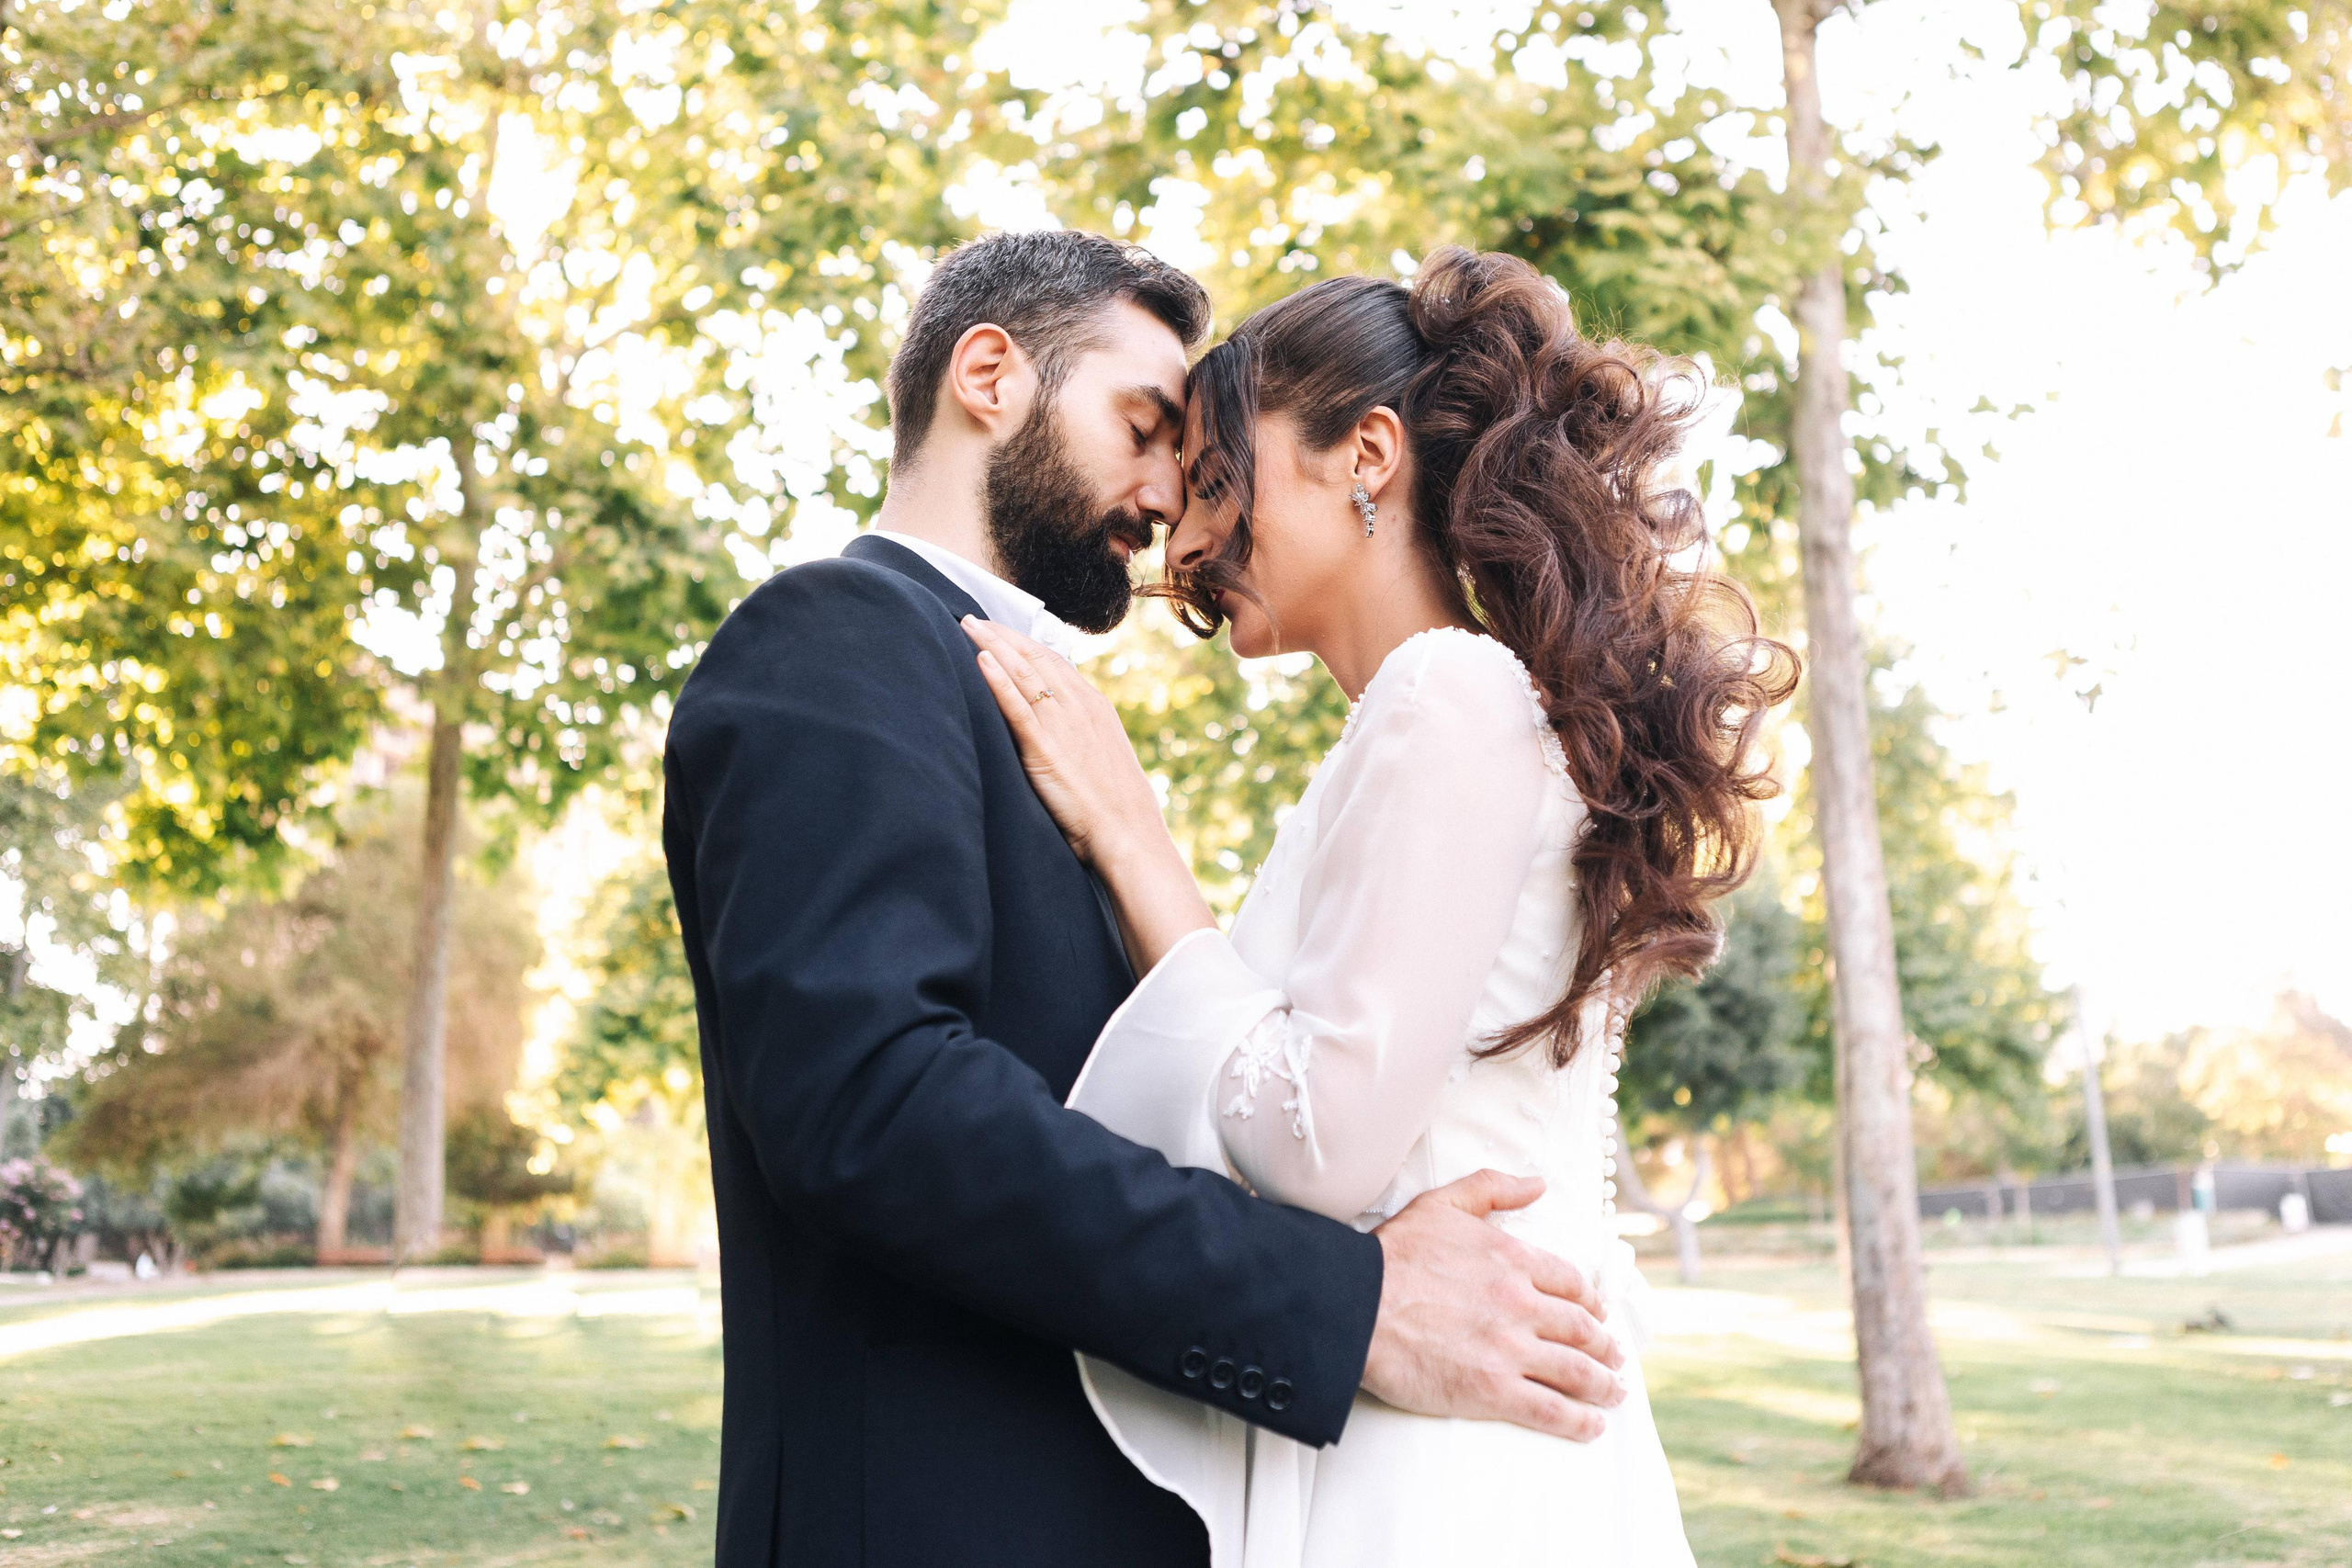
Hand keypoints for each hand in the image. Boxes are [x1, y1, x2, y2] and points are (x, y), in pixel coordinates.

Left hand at [960, 616, 1162, 870]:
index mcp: (1094, 705)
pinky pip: (1016, 706)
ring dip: (991, 644)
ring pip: (1022, 672)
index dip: (1021, 642)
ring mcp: (1062, 725)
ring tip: (966, 625)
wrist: (1128, 832)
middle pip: (1034, 657)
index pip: (1052, 660)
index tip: (997, 630)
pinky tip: (978, 659)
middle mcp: (1078, 706)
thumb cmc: (1116, 805)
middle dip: (1001, 634)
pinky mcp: (1044, 749)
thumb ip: (1080, 734)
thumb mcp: (1103, 756)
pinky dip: (996, 680)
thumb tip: (1061, 731)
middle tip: (971, 617)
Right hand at [1362, 1169, 1626, 1441]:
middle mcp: (1521, 1304)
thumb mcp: (1441, 1204)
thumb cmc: (1391, 1256)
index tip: (1597, 1315)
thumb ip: (1492, 1188)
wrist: (1356, 1305)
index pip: (1570, 1284)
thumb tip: (1536, 1183)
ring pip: (1577, 1370)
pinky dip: (1580, 1420)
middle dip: (1604, 1346)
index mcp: (1512, 1260)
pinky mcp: (1493, 1391)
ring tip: (1612, 1392)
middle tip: (1614, 1358)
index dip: (1590, 1303)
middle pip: (1582, 1329)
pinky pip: (1552, 1409)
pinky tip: (1592, 1425)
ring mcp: (1510, 1349)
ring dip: (1602, 1384)